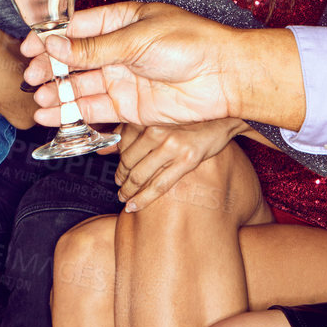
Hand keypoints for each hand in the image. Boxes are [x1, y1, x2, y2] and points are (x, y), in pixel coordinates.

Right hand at [22, 1, 297, 128]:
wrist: (224, 76)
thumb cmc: (192, 44)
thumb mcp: (137, 39)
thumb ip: (94, 48)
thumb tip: (55, 46)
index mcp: (121, 21)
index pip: (76, 28)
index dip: (50, 38)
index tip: (29, 47)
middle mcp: (118, 50)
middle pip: (73, 60)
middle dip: (50, 68)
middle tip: (30, 77)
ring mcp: (122, 78)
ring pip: (80, 87)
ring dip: (56, 93)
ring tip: (37, 99)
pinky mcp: (128, 106)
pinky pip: (93, 109)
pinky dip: (70, 113)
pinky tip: (50, 115)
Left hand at [115, 120, 244, 209]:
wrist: (221, 121)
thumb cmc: (189, 121)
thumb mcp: (158, 121)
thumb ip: (129, 132)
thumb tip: (105, 148)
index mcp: (148, 120)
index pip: (121, 147)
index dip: (116, 164)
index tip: (117, 173)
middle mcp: (157, 131)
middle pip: (128, 163)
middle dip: (121, 179)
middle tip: (120, 187)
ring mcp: (172, 146)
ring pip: (140, 176)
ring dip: (128, 191)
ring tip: (125, 199)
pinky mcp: (187, 160)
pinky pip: (159, 185)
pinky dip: (143, 199)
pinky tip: (133, 206)